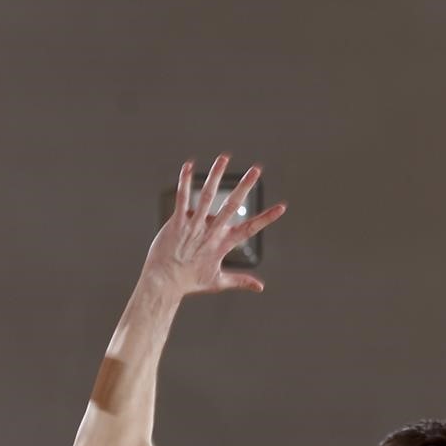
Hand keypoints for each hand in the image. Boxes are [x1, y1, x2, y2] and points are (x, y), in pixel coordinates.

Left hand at [143, 156, 285, 296]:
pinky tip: (189, 166)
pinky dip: (185, 181)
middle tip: (257, 169)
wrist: (163, 283)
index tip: (282, 207)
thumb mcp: (218, 282)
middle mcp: (211, 232)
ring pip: (206, 196)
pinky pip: (182, 198)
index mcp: (223, 244)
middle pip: (231, 205)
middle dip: (245, 186)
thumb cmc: (189, 282)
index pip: (250, 228)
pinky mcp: (177, 223)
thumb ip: (240, 281)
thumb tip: (260, 287)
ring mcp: (193, 226)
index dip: (267, 218)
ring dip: (216, 176)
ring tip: (224, 158)